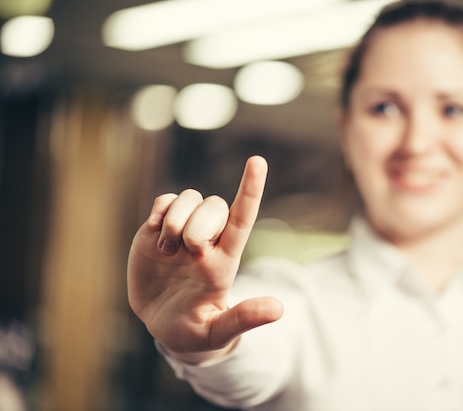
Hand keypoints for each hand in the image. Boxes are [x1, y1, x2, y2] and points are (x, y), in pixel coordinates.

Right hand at [127, 156, 282, 361]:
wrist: (163, 325)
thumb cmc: (195, 332)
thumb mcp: (217, 332)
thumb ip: (243, 319)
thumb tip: (279, 310)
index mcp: (225, 261)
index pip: (243, 218)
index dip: (251, 190)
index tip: (258, 161)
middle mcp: (208, 240)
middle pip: (215, 206)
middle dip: (198, 224)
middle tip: (186, 253)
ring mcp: (183, 232)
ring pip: (189, 198)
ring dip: (175, 220)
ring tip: (165, 251)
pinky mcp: (158, 229)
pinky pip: (165, 200)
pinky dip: (159, 212)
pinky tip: (153, 234)